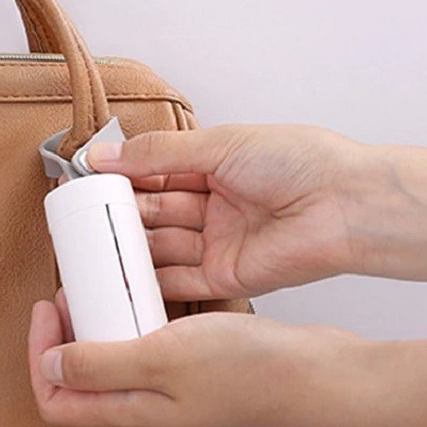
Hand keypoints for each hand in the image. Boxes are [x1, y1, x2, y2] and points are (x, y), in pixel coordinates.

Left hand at [28, 298, 426, 426]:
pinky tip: (140, 288)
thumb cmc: (246, 371)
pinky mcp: (189, 364)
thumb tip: (49, 365)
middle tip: (70, 290)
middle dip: (63, 333)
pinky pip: (142, 341)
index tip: (46, 309)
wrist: (312, 373)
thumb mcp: (161, 358)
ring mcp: (167, 384)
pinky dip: (130, 315)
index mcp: (130, 409)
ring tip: (100, 284)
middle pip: (79, 377)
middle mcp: (144, 401)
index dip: (39, 357)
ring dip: (96, 321)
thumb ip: (101, 364)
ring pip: (110, 356)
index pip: (56, 402)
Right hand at [87, 125, 426, 298]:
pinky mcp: (226, 276)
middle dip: (121, 214)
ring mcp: (218, 242)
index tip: (86, 179)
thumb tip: (104, 154)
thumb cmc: (297, 162)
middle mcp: (213, 205)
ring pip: (161, 246)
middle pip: (154, 210)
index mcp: (212, 166)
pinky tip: (123, 277)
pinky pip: (180, 281)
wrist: (343, 204)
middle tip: (82, 217)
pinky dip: (151, 281)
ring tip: (94, 247)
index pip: (154, 172)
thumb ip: (157, 153)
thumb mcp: (217, 145)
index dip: (121, 176)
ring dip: (130, 247)